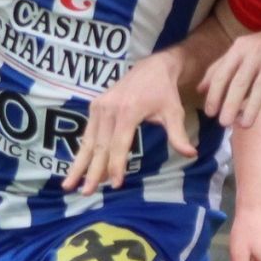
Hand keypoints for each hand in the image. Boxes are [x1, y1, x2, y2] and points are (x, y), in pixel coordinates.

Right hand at [63, 50, 195, 194]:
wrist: (152, 67)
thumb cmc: (164, 92)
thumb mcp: (174, 112)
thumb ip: (178, 135)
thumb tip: (191, 154)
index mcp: (128, 111)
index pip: (119, 144)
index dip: (116, 166)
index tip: (115, 185)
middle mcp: (109, 109)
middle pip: (100, 146)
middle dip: (92, 172)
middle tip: (86, 193)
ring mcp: (99, 106)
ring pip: (89, 141)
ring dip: (79, 165)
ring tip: (70, 185)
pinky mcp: (95, 106)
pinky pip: (88, 133)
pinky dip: (84, 152)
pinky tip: (78, 168)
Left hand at [198, 18, 260, 129]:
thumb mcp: (239, 52)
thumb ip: (219, 69)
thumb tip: (200, 89)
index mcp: (238, 49)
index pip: (222, 73)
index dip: (214, 93)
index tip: (210, 113)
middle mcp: (254, 52)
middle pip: (240, 81)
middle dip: (230, 103)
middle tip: (224, 123)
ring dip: (252, 106)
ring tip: (245, 124)